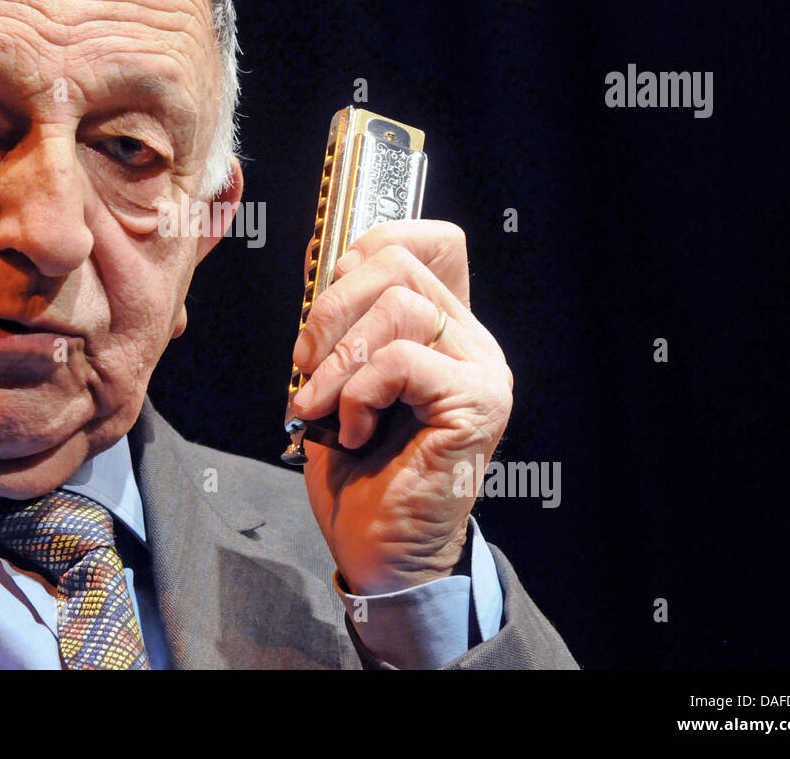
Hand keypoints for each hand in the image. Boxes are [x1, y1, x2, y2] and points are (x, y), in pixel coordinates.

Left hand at [290, 220, 512, 595]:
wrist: (377, 550)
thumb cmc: (358, 472)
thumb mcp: (335, 379)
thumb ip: (341, 324)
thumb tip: (320, 265)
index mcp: (443, 328)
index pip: (430, 240)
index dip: (370, 247)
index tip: (327, 296)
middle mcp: (471, 342)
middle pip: (398, 264)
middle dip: (331, 310)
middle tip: (308, 367)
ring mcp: (481, 370)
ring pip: (400, 307)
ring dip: (339, 359)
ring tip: (323, 407)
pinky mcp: (477, 403)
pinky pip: (403, 360)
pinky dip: (358, 392)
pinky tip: (352, 431)